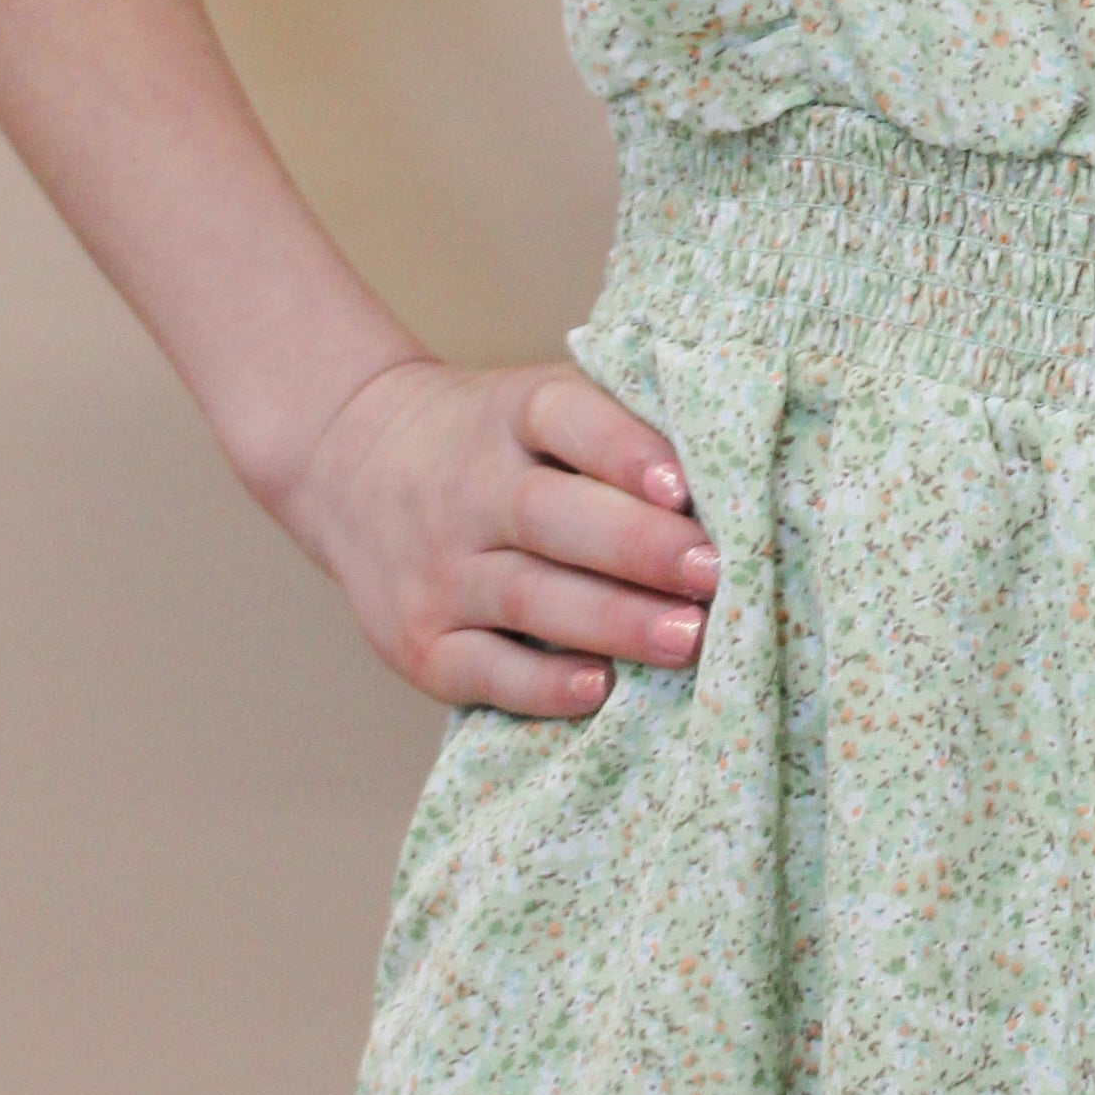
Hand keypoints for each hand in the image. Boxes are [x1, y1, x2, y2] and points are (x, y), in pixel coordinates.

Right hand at [279, 357, 714, 715]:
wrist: (351, 462)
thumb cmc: (493, 444)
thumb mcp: (538, 406)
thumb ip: (620, 432)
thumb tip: (743, 480)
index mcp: (511, 415)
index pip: (566, 419)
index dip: (625, 450)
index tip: (684, 485)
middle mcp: (467, 490)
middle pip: (552, 516)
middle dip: (639, 548)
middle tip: (716, 573)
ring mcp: (436, 569)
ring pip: (527, 596)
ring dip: (613, 621)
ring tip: (689, 638)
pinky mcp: (416, 641)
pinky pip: (482, 670)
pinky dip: (540, 684)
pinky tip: (599, 687)